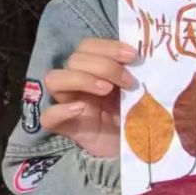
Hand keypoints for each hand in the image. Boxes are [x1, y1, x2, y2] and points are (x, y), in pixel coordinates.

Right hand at [38, 38, 138, 159]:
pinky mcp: (66, 128)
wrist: (137, 148)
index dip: (108, 47)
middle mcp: (78, 83)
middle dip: (104, 66)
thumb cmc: (138, 114)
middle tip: (129, 81)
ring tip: (107, 90)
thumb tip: (148, 56)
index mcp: (94, 69)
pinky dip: (61, 110)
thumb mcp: (140, 90)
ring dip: (81, 79)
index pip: (87, 46)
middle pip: (74, 59)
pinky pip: (47, 117)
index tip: (133, 56)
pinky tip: (81, 109)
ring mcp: (69, 104)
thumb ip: (138, 73)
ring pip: (54, 79)